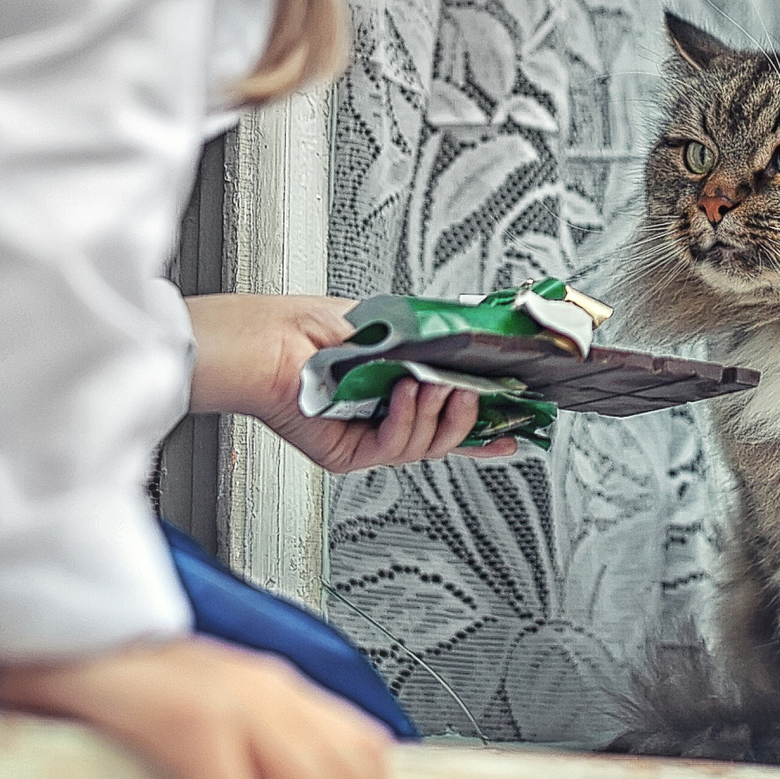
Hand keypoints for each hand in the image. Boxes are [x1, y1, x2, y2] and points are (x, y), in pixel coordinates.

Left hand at [185, 293, 521, 471]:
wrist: (264, 343)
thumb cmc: (306, 326)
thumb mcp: (388, 325)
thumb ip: (431, 338)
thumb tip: (471, 335)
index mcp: (394, 390)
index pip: (446, 415)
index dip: (484, 425)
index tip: (515, 424)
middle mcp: (381, 418)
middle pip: (445, 438)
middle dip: (469, 417)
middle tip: (477, 391)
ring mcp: (365, 438)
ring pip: (425, 446)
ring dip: (437, 414)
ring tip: (434, 383)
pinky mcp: (347, 453)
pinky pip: (392, 447)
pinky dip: (406, 420)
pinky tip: (404, 395)